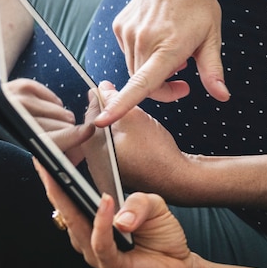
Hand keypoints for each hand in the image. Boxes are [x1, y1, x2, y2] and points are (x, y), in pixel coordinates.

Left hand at [4, 78, 93, 164]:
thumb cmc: (7, 138)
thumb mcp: (23, 154)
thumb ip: (50, 154)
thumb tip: (78, 155)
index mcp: (15, 140)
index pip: (50, 140)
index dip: (71, 137)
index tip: (87, 132)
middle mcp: (16, 117)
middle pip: (61, 126)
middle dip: (68, 134)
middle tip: (66, 138)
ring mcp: (19, 99)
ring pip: (60, 112)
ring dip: (61, 120)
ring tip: (50, 125)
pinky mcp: (23, 86)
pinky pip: (54, 99)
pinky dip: (54, 106)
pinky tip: (46, 112)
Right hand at [34, 160, 195, 267]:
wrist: (180, 263)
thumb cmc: (162, 233)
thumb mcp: (153, 204)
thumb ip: (137, 202)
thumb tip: (115, 210)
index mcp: (93, 218)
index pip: (69, 196)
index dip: (56, 177)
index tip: (46, 155)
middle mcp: (90, 236)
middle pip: (65, 209)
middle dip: (53, 184)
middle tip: (46, 161)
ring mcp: (97, 253)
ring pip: (77, 226)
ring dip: (71, 201)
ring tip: (68, 177)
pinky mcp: (111, 266)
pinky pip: (100, 244)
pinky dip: (101, 222)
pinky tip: (105, 202)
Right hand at [95, 0, 229, 126]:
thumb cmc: (198, 4)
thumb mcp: (212, 36)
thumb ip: (212, 70)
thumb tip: (223, 97)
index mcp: (168, 46)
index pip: (142, 83)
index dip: (122, 104)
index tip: (103, 121)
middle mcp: (144, 40)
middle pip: (142, 84)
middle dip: (162, 88)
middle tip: (184, 80)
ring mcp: (128, 32)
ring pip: (134, 69)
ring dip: (151, 71)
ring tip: (172, 52)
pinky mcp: (119, 26)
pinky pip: (128, 53)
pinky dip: (142, 55)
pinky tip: (158, 38)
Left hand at [97, 81, 195, 201]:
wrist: (177, 178)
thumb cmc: (157, 153)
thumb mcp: (133, 117)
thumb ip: (113, 100)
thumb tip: (101, 89)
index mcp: (94, 150)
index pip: (89, 116)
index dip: (99, 100)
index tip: (107, 91)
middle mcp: (95, 165)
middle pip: (95, 129)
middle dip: (106, 115)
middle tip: (121, 105)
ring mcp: (105, 174)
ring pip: (104, 140)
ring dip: (113, 127)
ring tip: (130, 122)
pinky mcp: (117, 176)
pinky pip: (112, 152)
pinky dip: (119, 141)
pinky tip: (134, 138)